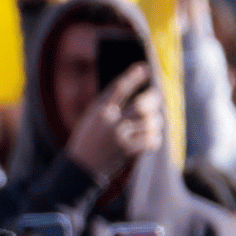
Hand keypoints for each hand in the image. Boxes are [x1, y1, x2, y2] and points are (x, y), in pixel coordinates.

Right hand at [65, 62, 162, 179]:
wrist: (80, 167)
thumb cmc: (89, 141)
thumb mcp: (93, 119)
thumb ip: (111, 108)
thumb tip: (139, 98)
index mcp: (100, 110)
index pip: (119, 88)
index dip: (133, 77)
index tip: (144, 68)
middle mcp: (110, 121)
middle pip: (141, 105)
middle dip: (153, 100)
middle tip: (155, 100)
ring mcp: (119, 136)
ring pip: (150, 122)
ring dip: (155, 123)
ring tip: (152, 125)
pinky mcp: (127, 150)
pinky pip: (151, 140)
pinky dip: (155, 139)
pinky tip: (150, 140)